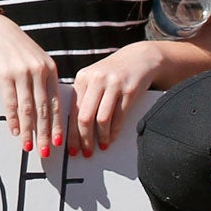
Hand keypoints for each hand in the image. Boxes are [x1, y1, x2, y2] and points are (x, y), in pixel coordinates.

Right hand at [0, 12, 66, 155]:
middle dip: (46, 134)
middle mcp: (39, 71)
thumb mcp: (35, 60)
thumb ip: (42, 80)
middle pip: (44, 109)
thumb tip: (46, 108)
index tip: (59, 143)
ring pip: (28, 108)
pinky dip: (13, 119)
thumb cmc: (15, 47)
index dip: (58, 125)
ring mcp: (23, 72)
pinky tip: (14, 132)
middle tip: (47, 153)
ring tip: (29, 148)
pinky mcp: (5, 74)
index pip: (56, 102)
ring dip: (29, 131)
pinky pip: (10, 102)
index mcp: (50, 69)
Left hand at [69, 40, 164, 155]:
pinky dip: (115, 131)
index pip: (72, 111)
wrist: (139, 57)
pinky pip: (119, 117)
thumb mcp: (94, 79)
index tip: (71, 148)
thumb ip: (84, 97)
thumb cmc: (113, 73)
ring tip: (102, 146)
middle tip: (86, 152)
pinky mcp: (129, 90)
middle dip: (84, 139)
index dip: (71, 133)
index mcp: (82, 78)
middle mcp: (96, 80)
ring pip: (102, 119)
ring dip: (101, 137)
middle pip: (85, 117)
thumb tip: (73, 128)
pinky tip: (112, 137)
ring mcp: (114, 84)